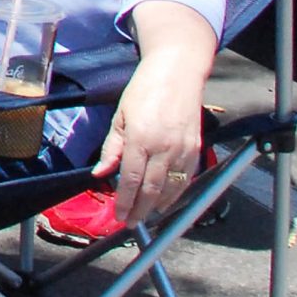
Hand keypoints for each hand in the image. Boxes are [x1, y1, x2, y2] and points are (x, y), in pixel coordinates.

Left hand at [93, 52, 208, 226]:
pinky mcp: (197, 148)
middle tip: (130, 222)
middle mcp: (164, 147)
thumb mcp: (120, 115)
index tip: (118, 215)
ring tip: (146, 215)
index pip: (131, 179)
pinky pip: (187, 178)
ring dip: (158, 206)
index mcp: (140, 138)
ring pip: (171, 188)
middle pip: (152, 189)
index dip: (124, 201)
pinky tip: (166, 200)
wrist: (177, 73)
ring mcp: (183, 149)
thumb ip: (112, 148)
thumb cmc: (144, 90)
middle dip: (140, 210)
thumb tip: (100, 173)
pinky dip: (177, 193)